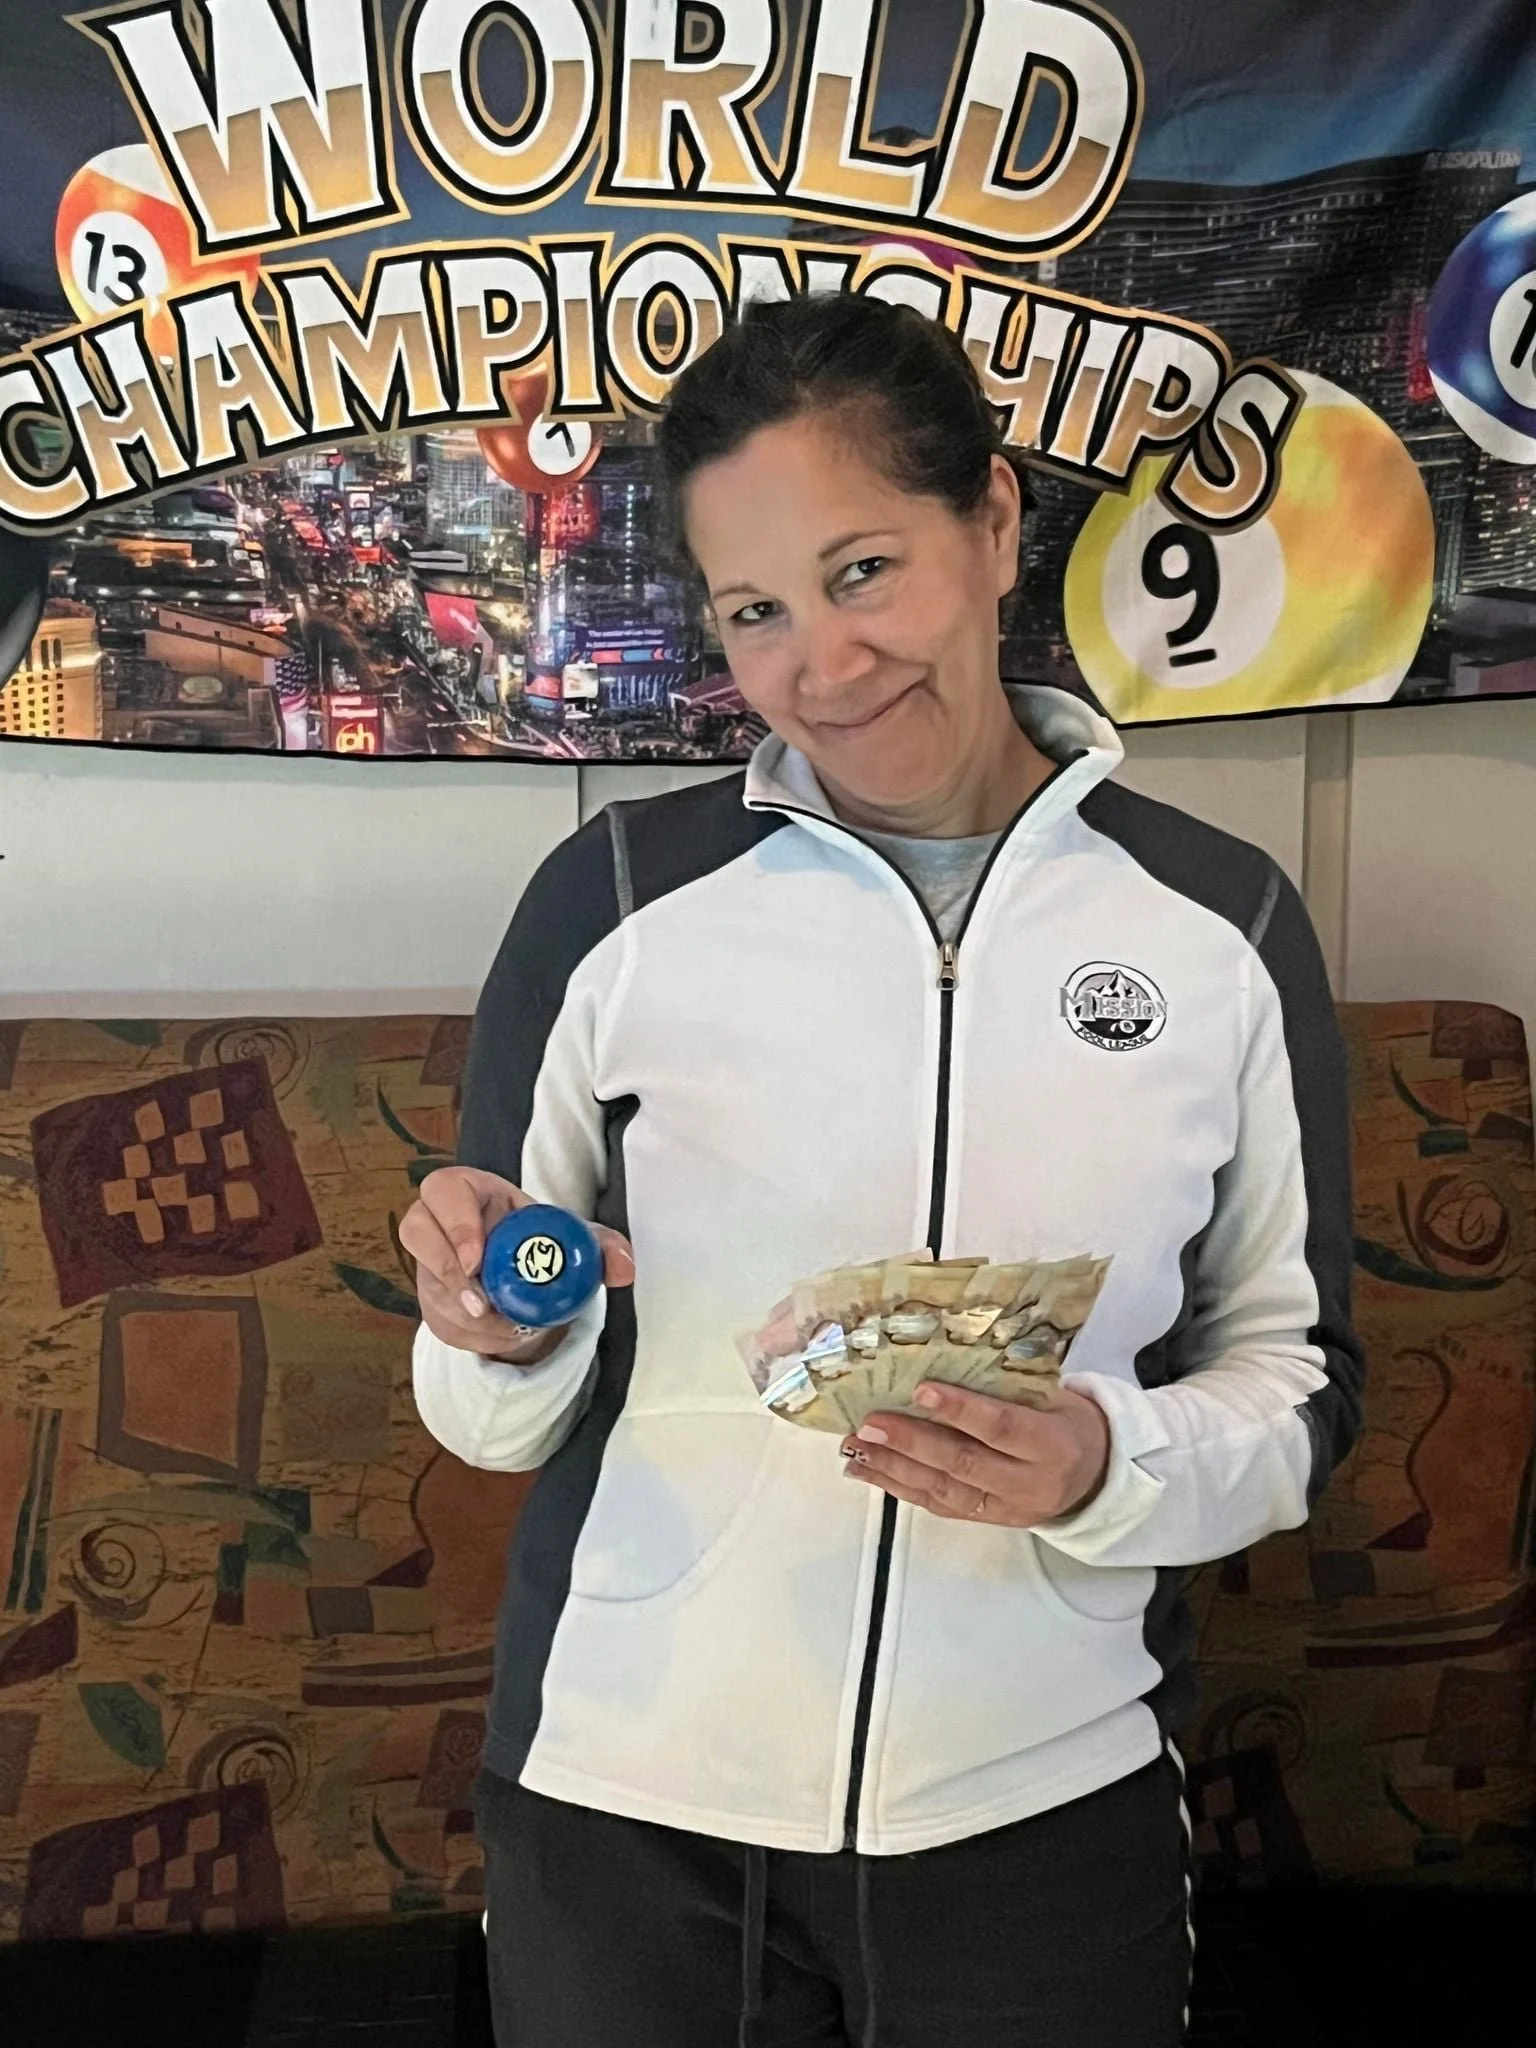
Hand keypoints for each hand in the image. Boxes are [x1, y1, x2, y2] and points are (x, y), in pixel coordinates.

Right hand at [399, 1166, 634, 1366]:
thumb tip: (624, 1267)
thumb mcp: (573, 1237)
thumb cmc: (543, 1239)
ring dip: (463, 1313)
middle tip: (481, 1303)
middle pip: (416, 1231)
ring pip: (427, 1284)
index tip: (478, 1260)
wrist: (529, 1273)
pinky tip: (501, 1335)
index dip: (455, 1223)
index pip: (445, 1189)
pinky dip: (470, 1335)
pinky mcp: (431, 1296)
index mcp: (472, 1189)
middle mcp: (439, 1219)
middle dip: (446, 1271)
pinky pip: (437, 1319)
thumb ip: (600, 1245)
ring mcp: (429, 1260)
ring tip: (506, 1325)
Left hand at [840, 1380, 1109, 1525]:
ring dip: (892, 1467)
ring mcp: (1005, 1508)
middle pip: (962, 1463)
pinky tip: (866, 1470)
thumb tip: (943, 1355)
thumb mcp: (1055, 1397)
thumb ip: (1008, 1386)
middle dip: (911, 1443)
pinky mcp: (986, 1520)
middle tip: (870, 1422)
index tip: (921, 1390)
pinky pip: (937, 1505)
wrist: (1097, 1477)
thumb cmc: (1068, 1422)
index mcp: (1051, 1445)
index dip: (960, 1410)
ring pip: (943, 1490)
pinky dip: (898, 1486)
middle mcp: (1027, 1483)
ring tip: (856, 1445)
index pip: (1001, 1427)